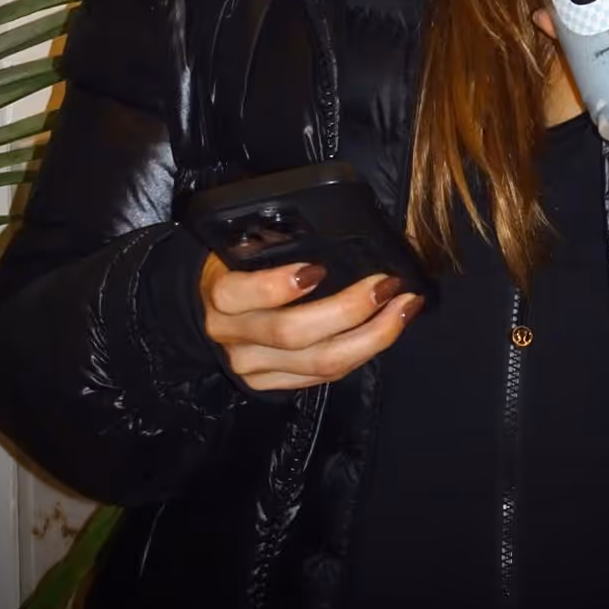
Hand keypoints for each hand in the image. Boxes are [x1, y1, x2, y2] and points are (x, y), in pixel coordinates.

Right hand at [199, 255, 423, 391]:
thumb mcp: (240, 245)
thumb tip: (331, 222)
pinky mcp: (270, 386)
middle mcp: (233, 336)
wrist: (204, 311)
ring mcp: (252, 367)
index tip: (317, 268)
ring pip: (318, 363)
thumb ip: (272, 240)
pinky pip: (324, 377)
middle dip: (349, 310)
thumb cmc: (234, 265)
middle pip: (293, 333)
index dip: (279, 286)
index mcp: (222, 294)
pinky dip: (362, 353)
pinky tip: (388, 330)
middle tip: (387, 285)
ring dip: (371, 336)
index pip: (244, 294)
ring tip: (404, 308)